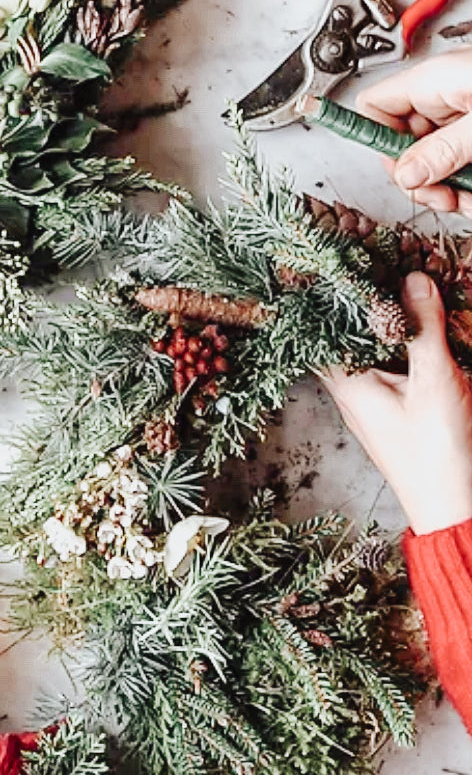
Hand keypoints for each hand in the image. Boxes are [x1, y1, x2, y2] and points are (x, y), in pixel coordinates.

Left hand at [323, 272, 471, 534]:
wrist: (458, 510)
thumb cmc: (439, 454)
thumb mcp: (434, 383)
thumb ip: (423, 329)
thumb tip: (412, 278)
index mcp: (348, 385)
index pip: (317, 332)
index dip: (317, 299)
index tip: (317, 265)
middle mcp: (354, 392)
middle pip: (344, 338)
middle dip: (354, 305)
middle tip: (365, 264)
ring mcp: (376, 403)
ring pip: (370, 352)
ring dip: (382, 324)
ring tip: (396, 284)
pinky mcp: (400, 411)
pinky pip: (393, 369)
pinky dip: (404, 346)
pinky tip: (422, 329)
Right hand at [356, 46, 471, 217]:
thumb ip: (442, 150)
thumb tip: (405, 175)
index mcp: (433, 81)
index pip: (372, 108)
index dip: (375, 142)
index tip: (397, 172)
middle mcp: (444, 97)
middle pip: (401, 145)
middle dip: (417, 179)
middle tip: (440, 196)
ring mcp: (463, 115)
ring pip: (431, 162)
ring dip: (445, 190)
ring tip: (466, 199)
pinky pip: (458, 165)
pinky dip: (466, 187)